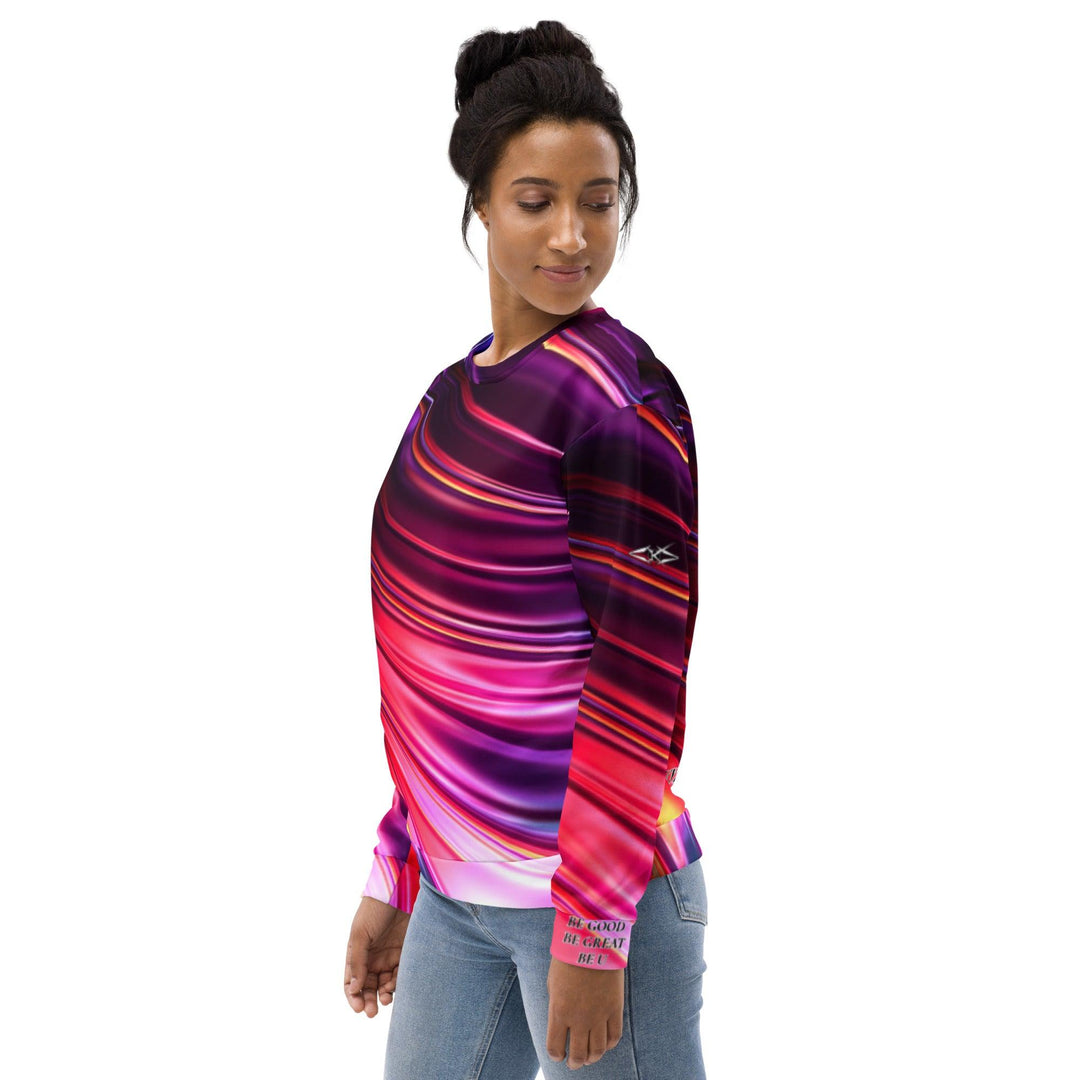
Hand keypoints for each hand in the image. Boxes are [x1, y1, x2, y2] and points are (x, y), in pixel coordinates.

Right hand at [344, 895, 411, 1016]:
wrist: (400, 891)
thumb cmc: (374, 910)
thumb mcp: (360, 934)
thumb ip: (358, 962)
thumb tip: (354, 989)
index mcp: (357, 954)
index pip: (352, 982)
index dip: (353, 996)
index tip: (358, 1007)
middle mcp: (373, 958)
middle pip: (368, 987)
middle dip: (369, 1001)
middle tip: (372, 1012)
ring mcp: (390, 957)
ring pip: (385, 985)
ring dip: (384, 995)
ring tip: (385, 999)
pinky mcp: (406, 954)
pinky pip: (401, 975)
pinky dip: (397, 984)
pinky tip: (395, 987)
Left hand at [546, 956, 623, 1068]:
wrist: (592, 941)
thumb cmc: (568, 959)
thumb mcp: (552, 983)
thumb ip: (556, 1006)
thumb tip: (561, 1023)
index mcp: (559, 1012)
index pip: (555, 1047)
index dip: (556, 1055)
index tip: (558, 1054)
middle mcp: (579, 1019)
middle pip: (578, 1054)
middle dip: (574, 1063)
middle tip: (574, 1064)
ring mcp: (599, 1015)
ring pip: (598, 1050)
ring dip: (592, 1058)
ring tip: (589, 1058)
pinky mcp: (615, 1008)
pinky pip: (615, 1036)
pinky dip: (610, 1044)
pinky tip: (605, 1044)